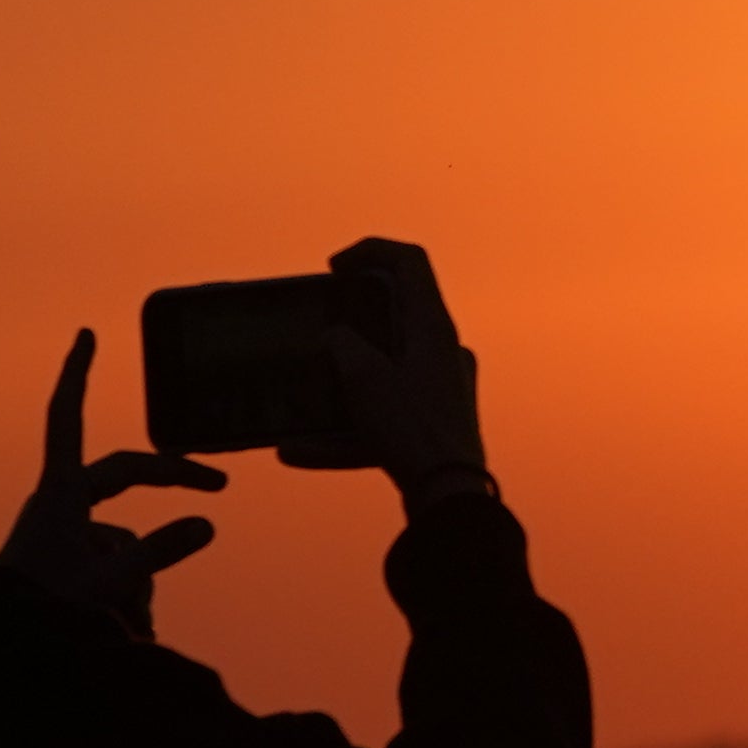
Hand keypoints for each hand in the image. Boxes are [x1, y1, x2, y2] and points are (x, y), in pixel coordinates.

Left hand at [0, 334, 224, 636]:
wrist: (0, 646)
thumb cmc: (42, 610)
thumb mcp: (109, 585)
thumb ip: (159, 553)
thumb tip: (206, 524)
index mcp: (59, 494)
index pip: (68, 418)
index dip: (78, 375)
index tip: (85, 335)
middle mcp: (60, 505)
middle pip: (124, 476)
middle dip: (170, 480)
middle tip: (219, 484)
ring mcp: (65, 534)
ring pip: (124, 541)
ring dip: (138, 583)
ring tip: (128, 626)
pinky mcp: (69, 562)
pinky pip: (115, 567)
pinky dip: (128, 599)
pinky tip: (127, 631)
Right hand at [318, 238, 492, 508]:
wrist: (449, 497)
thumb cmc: (411, 429)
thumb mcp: (363, 376)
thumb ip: (343, 344)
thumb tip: (336, 339)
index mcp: (433, 327)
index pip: (409, 261)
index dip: (369, 251)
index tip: (334, 268)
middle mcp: (444, 352)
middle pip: (397, 314)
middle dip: (352, 317)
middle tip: (320, 323)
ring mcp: (442, 389)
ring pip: (385, 369)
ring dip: (343, 380)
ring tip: (303, 393)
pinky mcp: (434, 425)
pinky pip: (382, 418)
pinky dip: (344, 432)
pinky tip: (297, 453)